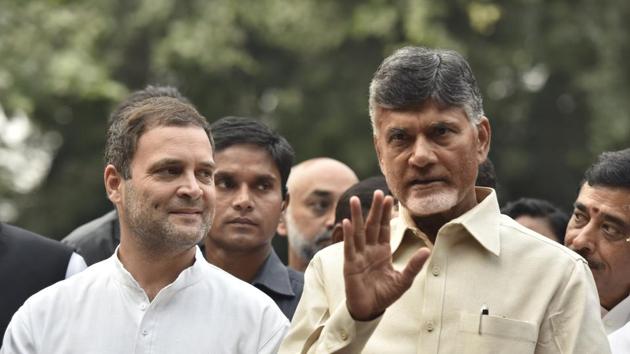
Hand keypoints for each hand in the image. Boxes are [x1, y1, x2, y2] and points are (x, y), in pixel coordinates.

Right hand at [343, 190, 430, 320]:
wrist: (369, 310)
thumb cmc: (385, 295)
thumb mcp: (403, 280)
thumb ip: (413, 265)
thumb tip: (427, 250)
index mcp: (382, 251)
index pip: (384, 228)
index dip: (386, 213)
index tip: (389, 197)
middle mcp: (369, 250)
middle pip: (371, 225)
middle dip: (374, 209)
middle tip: (377, 191)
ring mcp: (359, 256)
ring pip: (358, 232)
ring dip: (357, 216)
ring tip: (355, 200)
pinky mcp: (350, 265)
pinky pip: (349, 247)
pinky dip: (348, 235)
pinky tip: (347, 222)